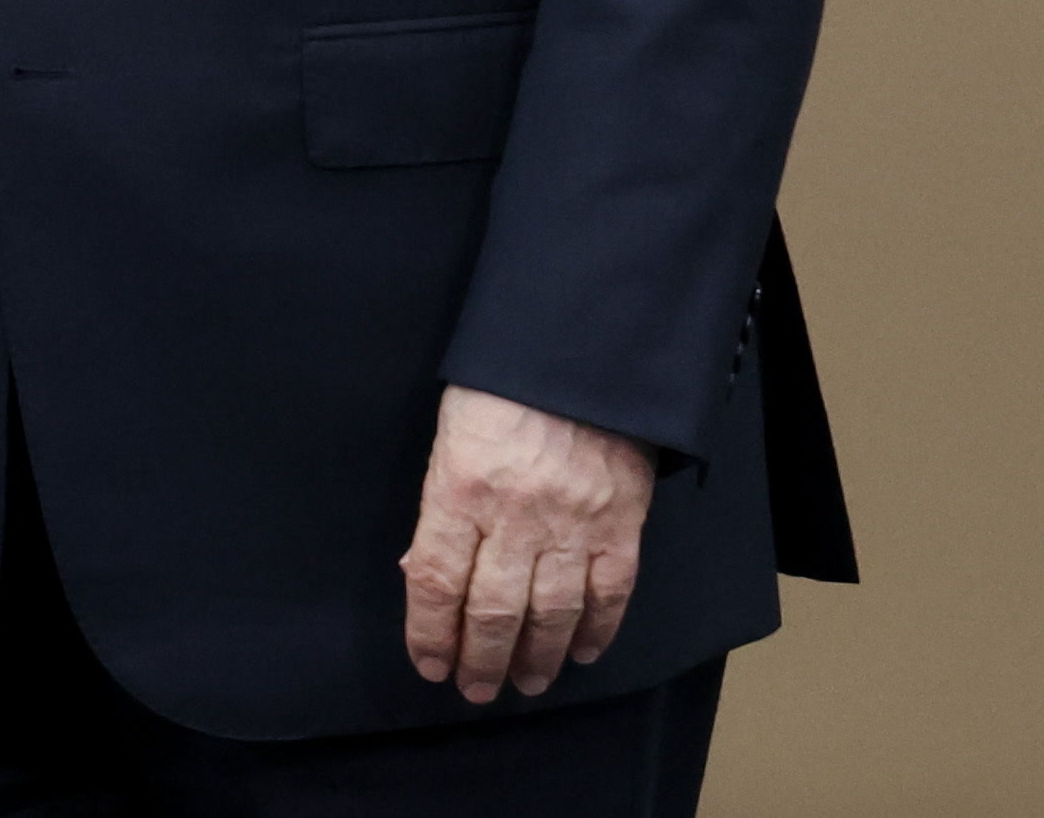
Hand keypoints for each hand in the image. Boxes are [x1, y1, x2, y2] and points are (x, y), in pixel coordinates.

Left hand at [398, 385, 652, 702]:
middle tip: (474, 689)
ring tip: (523, 682)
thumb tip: (423, 576)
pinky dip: (596, 631)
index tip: (429, 664)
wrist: (580, 353)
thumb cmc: (500, 388)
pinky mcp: (621, 523)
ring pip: (552, 613)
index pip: (438, 581)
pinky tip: (581, 653)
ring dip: (536, 657)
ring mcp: (573, 523)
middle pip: (494, 610)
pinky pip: (609, 593)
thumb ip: (440, 508)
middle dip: (481, 660)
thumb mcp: (448, 438)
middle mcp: (515, 516)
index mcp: (460, 488)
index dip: (430, 632)